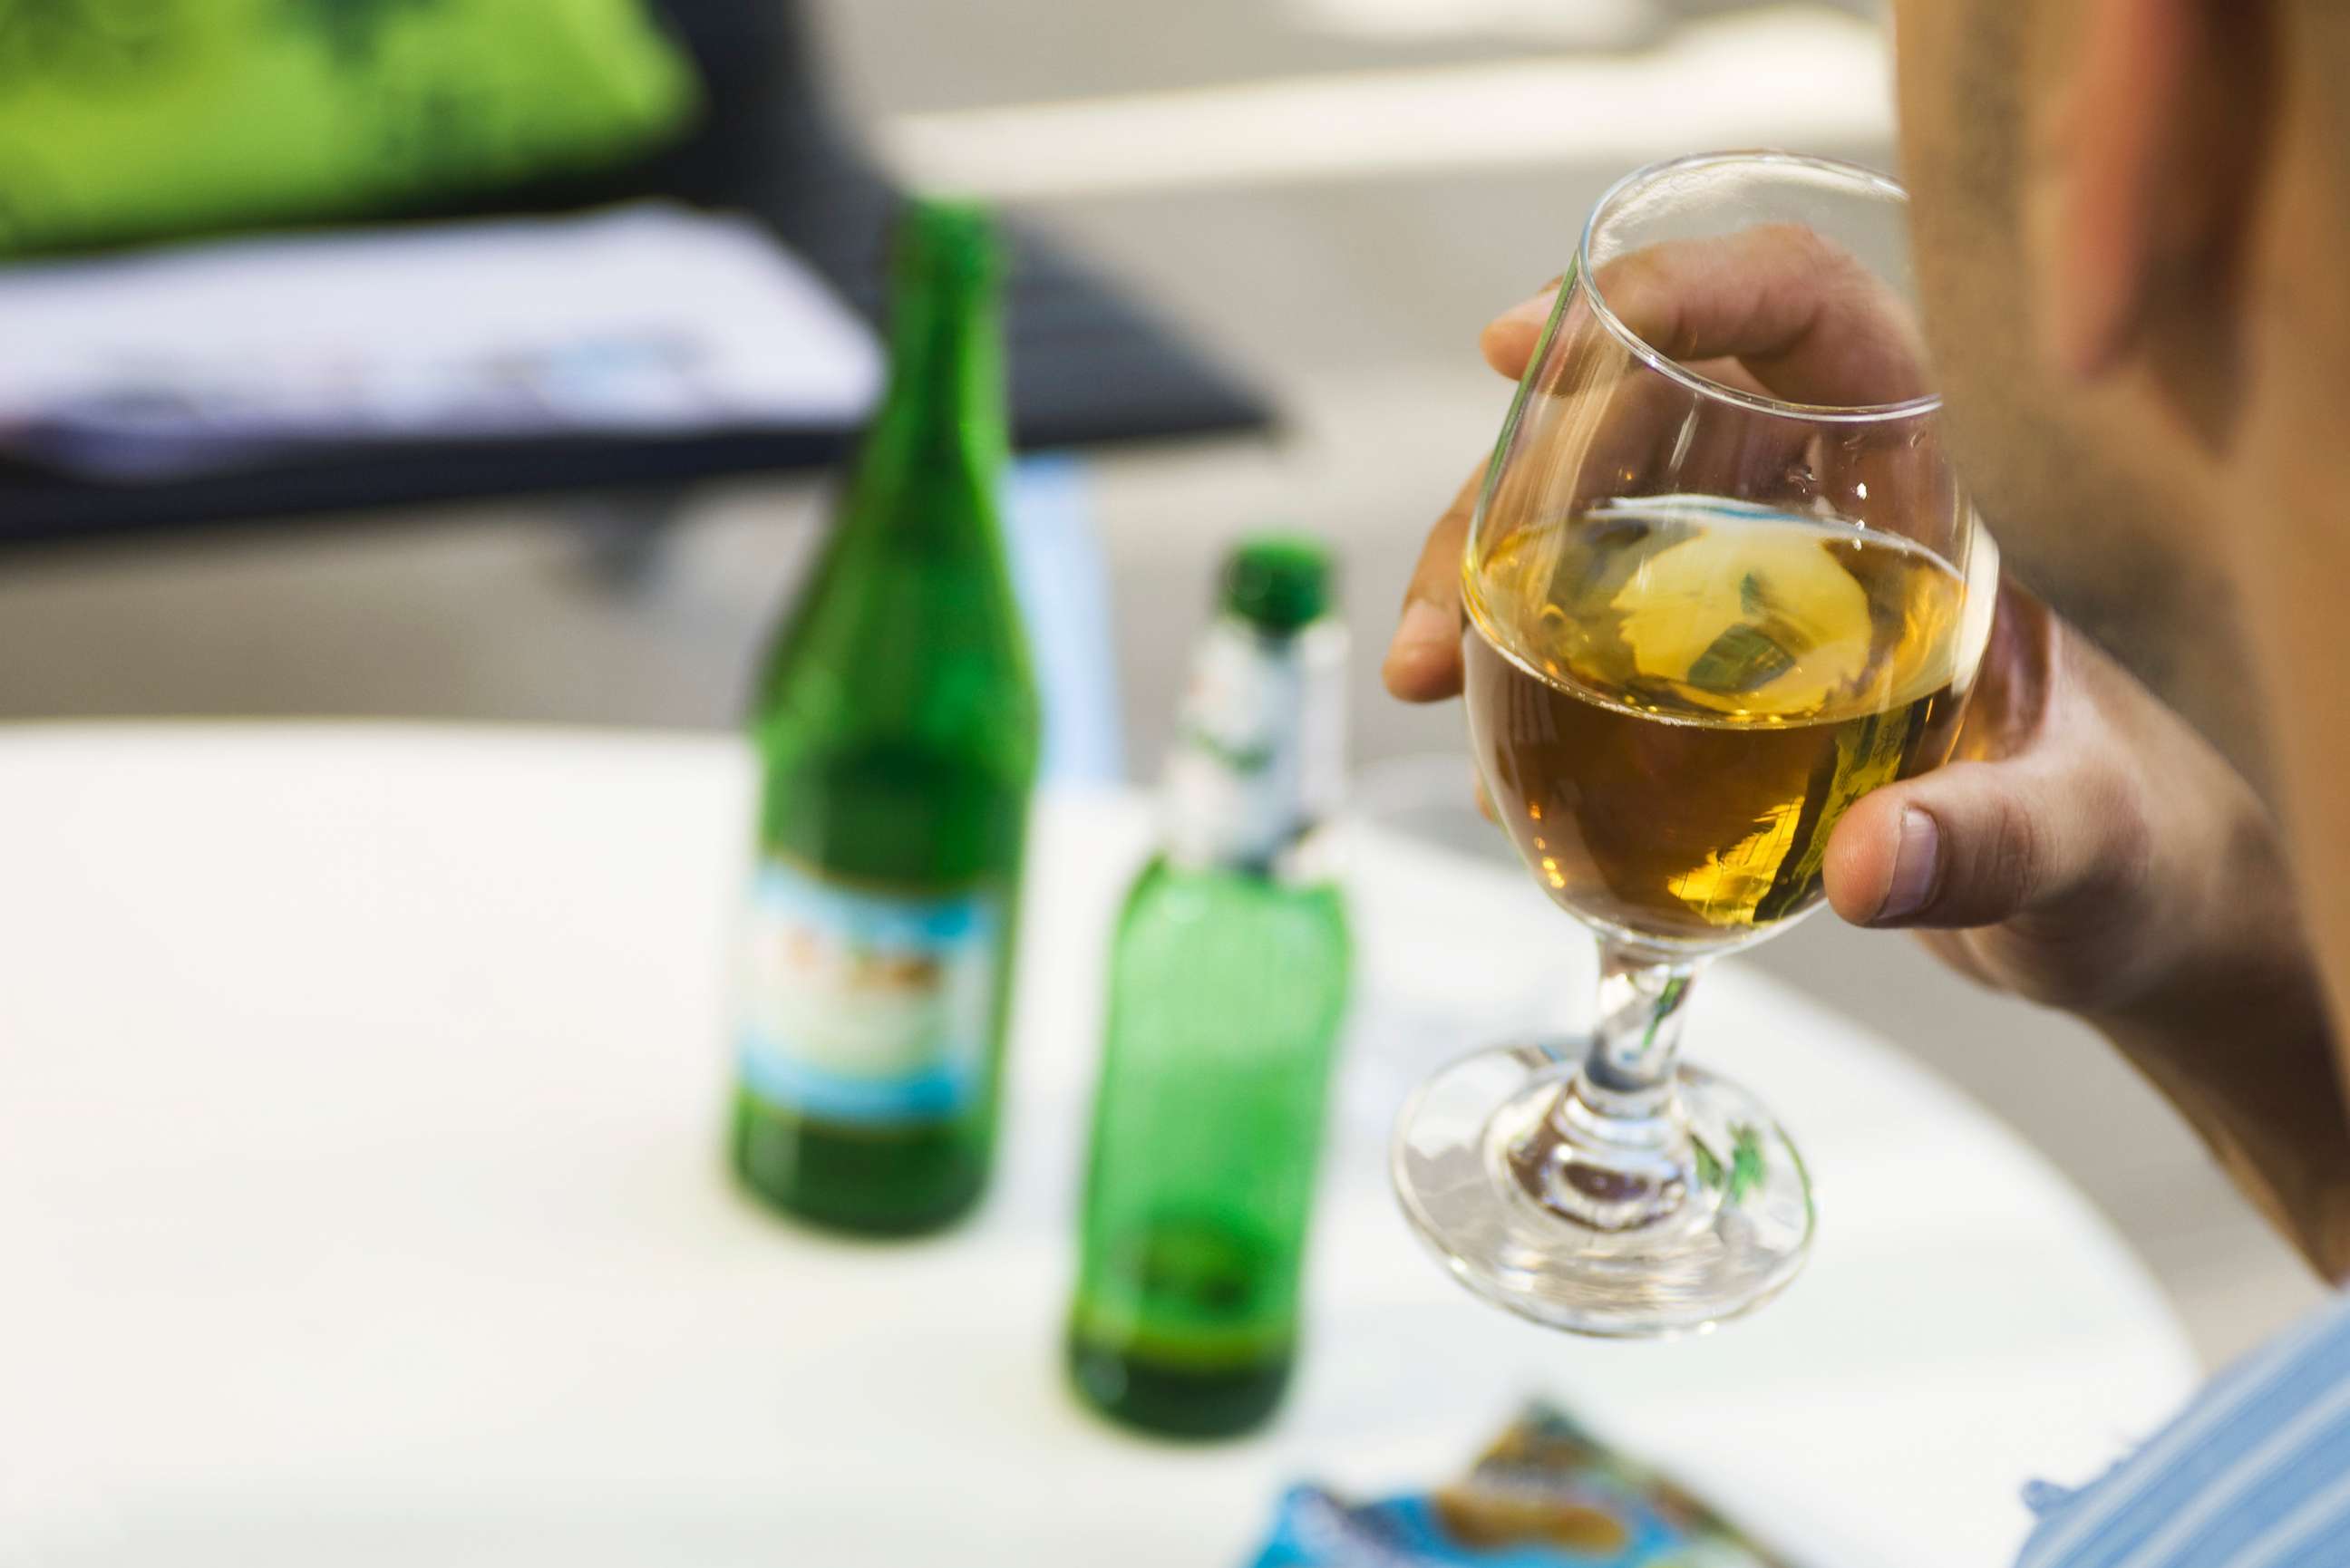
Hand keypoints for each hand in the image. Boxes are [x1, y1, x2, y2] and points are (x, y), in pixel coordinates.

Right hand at [1390, 244, 2348, 1274]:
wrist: (2103, 906)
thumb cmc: (2124, 844)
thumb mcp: (2081, 847)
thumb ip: (1996, 846)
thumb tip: (1874, 868)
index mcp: (1935, 481)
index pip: (1805, 314)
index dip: (1675, 292)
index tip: (1534, 334)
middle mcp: (1825, 505)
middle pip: (1635, 419)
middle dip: (1502, 490)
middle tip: (1433, 619)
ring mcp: (1754, 583)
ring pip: (1580, 523)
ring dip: (1475, 585)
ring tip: (1419, 681)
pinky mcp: (1711, 669)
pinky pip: (1583, 630)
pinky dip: (1512, 680)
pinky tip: (1490, 770)